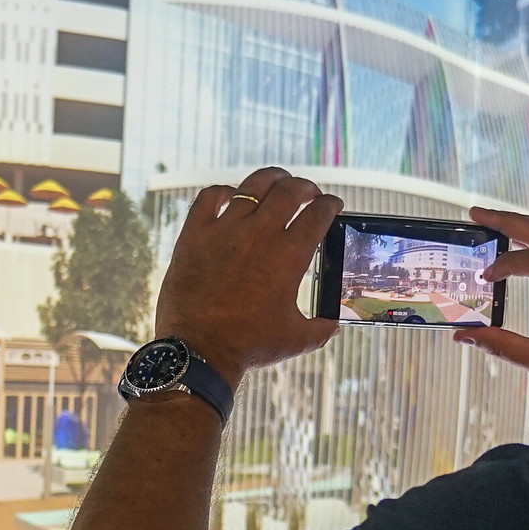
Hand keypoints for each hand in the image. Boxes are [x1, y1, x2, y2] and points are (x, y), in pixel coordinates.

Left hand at [154, 168, 343, 386]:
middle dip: (306, 187)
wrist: (199, 350)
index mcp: (290, 255)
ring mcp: (225, 230)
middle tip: (308, 192)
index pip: (318, 214)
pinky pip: (209, 198)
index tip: (332, 205)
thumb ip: (320, 330)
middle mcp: (260, 234)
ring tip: (278, 181)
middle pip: (290, 191)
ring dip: (271, 179)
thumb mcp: (295, 339)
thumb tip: (334, 326)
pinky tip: (229, 196)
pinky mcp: (194, 234)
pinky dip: (222, 192)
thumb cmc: (248, 345)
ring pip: (253, 185)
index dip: (330, 205)